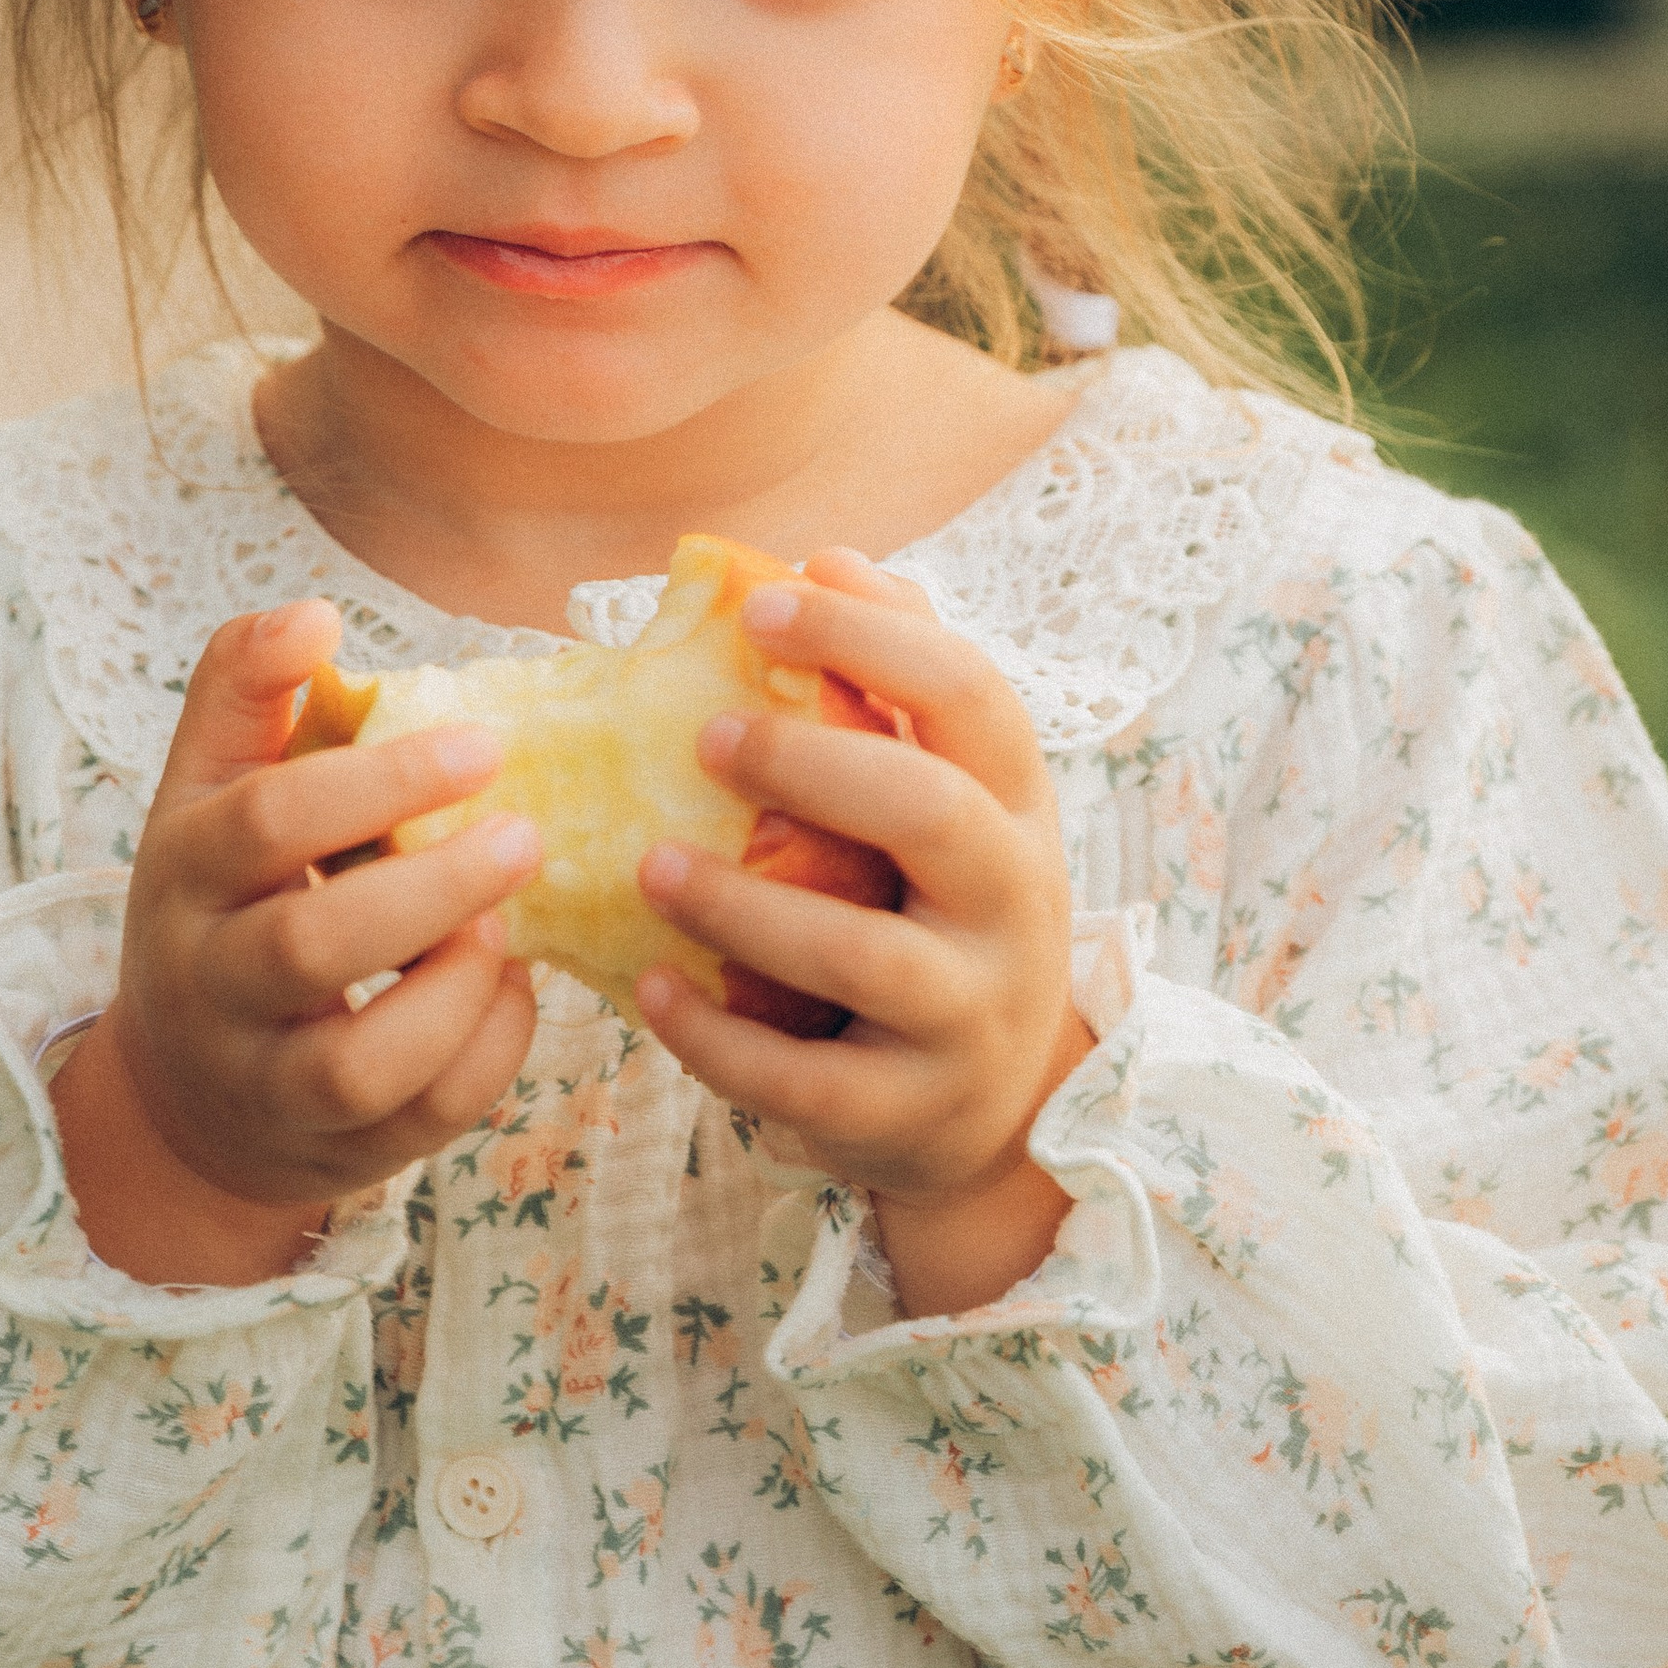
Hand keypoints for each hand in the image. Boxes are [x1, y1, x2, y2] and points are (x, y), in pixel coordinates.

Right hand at [57, 600, 541, 1283]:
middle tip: (526, 839)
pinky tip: (515, 987)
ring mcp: (268, 1082)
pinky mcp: (337, 1152)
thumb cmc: (225, 904)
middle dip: (429, 890)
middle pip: (307, 946)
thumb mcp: (208, 792)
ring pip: (358, 1065)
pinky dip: (487, 1055)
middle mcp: (210, 984)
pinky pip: (422, 1123)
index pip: (266, 821)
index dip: (379, 779)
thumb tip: (313, 613)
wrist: (188, 1092)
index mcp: (185, 872)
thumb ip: (246, 691)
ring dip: (453, 995)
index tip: (484, 744)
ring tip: (509, 930)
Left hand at [630, 553, 1096, 1315]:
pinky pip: (806, 1078)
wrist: (999, 1105)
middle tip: (702, 737)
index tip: (770, 603)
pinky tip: (651, 988)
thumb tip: (832, 556)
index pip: (973, 696)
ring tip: (650, 865)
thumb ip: (902, 684)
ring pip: (862, 956)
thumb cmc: (942, 913)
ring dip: (743, 908)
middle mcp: (1014, 904)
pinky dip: (717, 1036)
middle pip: (933, 814)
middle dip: (813, 765)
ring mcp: (969, 1014)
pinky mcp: (908, 1110)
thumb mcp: (957, 803)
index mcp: (1017, 808)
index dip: (875, 639)